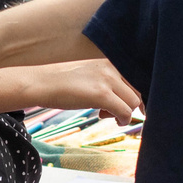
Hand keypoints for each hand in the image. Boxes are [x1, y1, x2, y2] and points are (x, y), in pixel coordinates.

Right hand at [15, 58, 143, 125]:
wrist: (42, 83)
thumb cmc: (62, 83)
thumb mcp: (89, 76)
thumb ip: (107, 82)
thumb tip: (123, 100)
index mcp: (109, 62)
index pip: (136, 78)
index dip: (139, 95)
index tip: (140, 107)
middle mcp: (111, 67)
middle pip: (137, 90)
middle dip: (132, 105)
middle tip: (116, 113)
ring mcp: (107, 80)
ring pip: (133, 102)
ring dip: (126, 113)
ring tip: (108, 116)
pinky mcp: (101, 94)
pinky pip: (125, 111)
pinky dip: (123, 120)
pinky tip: (113, 120)